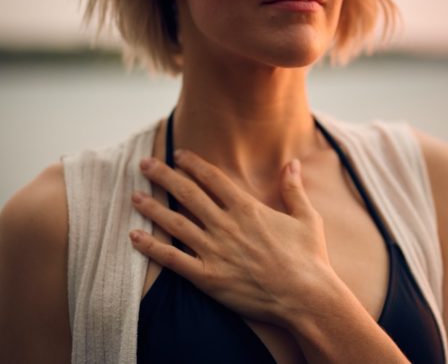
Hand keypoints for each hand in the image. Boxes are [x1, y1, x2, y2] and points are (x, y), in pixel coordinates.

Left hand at [130, 150, 332, 323]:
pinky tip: (134, 236)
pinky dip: (152, 248)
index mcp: (247, 208)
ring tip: (134, 196)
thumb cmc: (309, 257)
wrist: (306, 297)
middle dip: (164, 176)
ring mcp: (215, 250)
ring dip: (152, 208)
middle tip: (145, 164)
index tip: (178, 154)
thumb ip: (294, 188)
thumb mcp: (306, 217)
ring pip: (175, 223)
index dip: (192, 164)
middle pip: (187, 193)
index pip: (212, 178)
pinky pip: (173, 260)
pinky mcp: (208, 277)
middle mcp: (226, 225)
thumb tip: (292, 162)